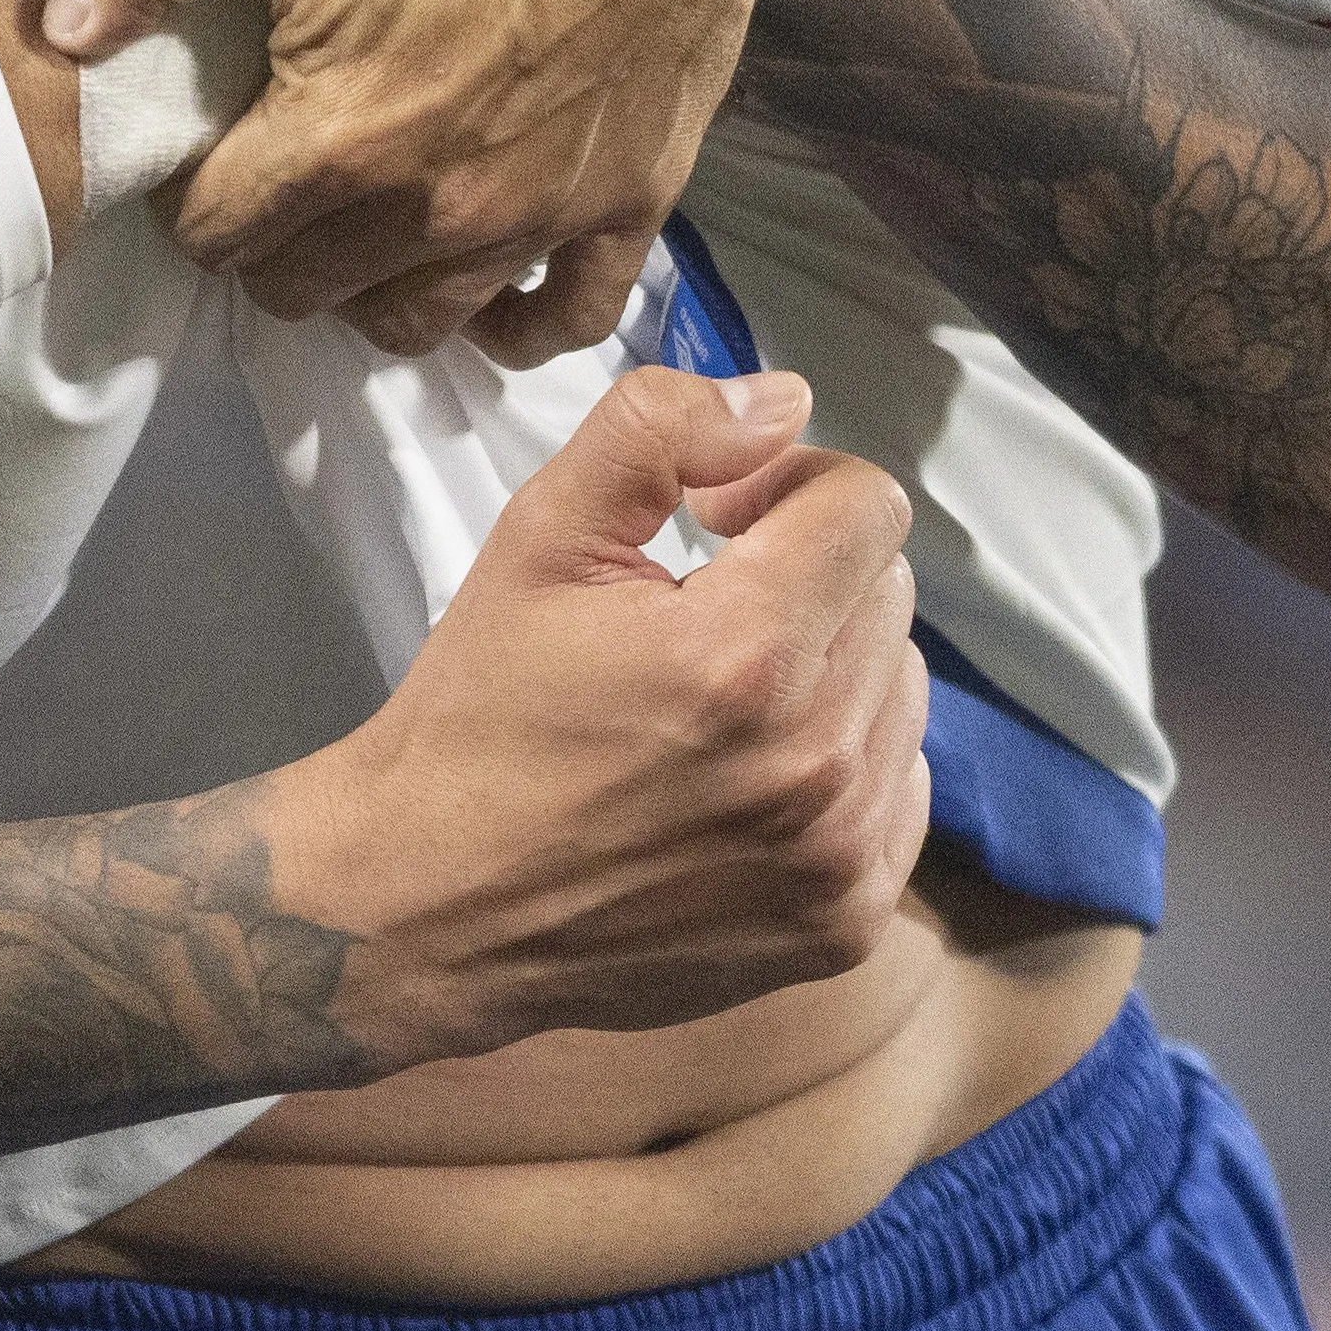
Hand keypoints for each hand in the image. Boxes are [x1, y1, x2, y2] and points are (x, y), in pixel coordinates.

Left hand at [52, 0, 903, 352]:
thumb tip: (58, 27)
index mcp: (334, 146)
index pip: (216, 237)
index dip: (193, 199)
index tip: (208, 153)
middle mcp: (430, 214)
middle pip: (303, 292)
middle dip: (272, 247)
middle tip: (277, 180)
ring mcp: (532, 221)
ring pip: (417, 322)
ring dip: (372, 291)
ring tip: (361, 231)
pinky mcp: (622, 207)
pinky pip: (559, 318)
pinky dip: (513, 320)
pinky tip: (484, 292)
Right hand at [263, 360, 931, 1061]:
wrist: (429, 910)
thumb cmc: (477, 714)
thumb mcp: (536, 537)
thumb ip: (659, 433)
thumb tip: (785, 403)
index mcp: (742, 656)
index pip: (866, 507)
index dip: (786, 487)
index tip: (712, 522)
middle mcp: (814, 765)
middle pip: (888, 593)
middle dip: (807, 573)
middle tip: (697, 610)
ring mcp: (838, 860)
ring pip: (902, 689)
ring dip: (831, 667)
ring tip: (721, 699)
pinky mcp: (842, 927)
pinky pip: (901, 789)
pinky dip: (844, 762)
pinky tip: (748, 774)